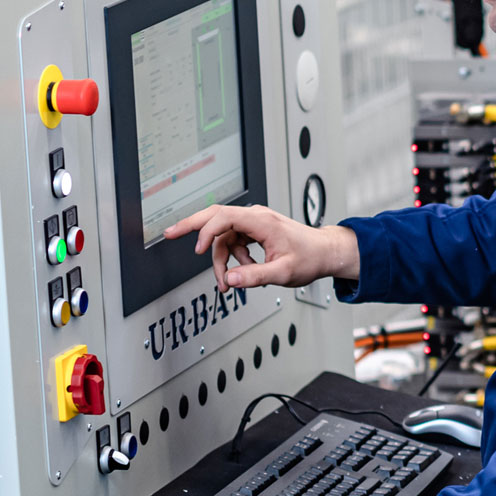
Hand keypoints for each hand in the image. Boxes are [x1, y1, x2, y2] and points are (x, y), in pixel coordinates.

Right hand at [163, 204, 358, 290]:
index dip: (206, 232)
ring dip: (222, 259)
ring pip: (224, 237)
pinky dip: (232, 257)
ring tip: (231, 280)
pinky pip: (233, 241)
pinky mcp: (255, 231)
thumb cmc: (310, 257)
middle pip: (215, 215)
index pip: (224, 217)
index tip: (198, 250)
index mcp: (262, 221)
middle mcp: (256, 217)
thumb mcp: (283, 272)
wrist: (326, 252)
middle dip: (191, 226)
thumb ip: (255, 276)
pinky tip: (244, 270)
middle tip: (169, 234)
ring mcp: (255, 223)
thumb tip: (230, 279)